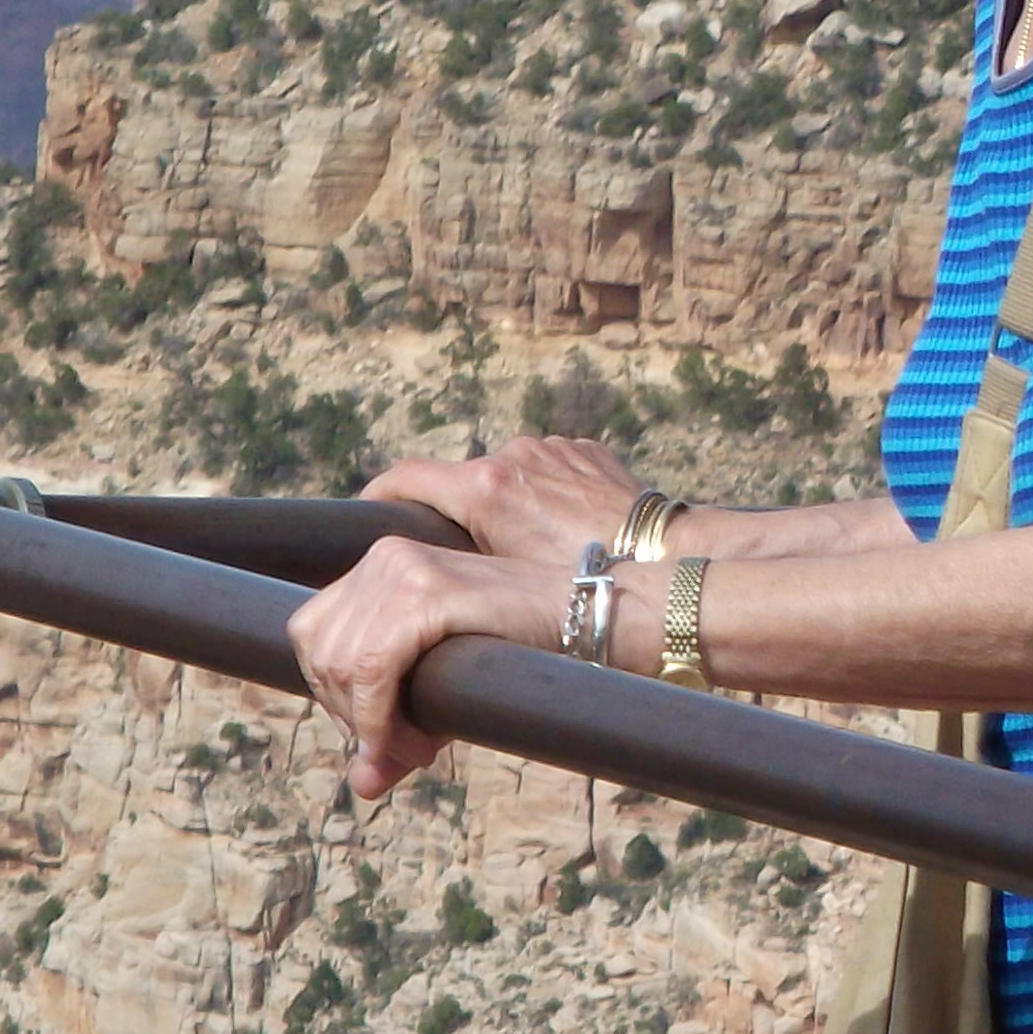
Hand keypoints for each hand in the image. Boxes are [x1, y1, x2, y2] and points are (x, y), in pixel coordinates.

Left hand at [288, 537, 566, 801]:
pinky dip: (379, 717)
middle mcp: (385, 557)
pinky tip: (414, 744)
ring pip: (340, 664)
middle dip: (351, 716)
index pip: (312, 635)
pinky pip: (372, 668)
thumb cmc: (524, 649)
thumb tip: (361, 785)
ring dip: (371, 724)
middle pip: (319, 652)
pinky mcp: (427, 593)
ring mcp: (403, 569)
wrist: (591, 618)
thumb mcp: (448, 686)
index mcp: (381, 564)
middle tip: (405, 752)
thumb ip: (399, 728)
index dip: (334, 696)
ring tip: (419, 750)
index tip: (378, 734)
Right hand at [366, 437, 646, 564]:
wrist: (663, 557)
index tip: (369, 512)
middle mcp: (513, 456)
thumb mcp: (508, 585)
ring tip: (521, 544)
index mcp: (486, 487)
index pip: (407, 478)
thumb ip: (464, 566)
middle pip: (460, 480)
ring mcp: (551, 448)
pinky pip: (547, 468)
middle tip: (456, 548)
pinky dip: (544, 492)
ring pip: (507, 475)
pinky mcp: (582, 450)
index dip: (381, 495)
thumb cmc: (585, 584)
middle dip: (454, 511)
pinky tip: (559, 526)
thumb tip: (420, 579)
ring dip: (505, 503)